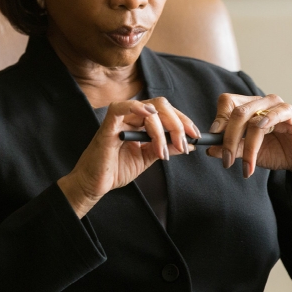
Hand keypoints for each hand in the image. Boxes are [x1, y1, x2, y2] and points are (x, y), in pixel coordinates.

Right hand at [58, 97, 199, 217]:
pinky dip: (137, 107)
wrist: (96, 184)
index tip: (195, 135)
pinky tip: (150, 115)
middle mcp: (131, 116)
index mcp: (140, 121)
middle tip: (184, 143)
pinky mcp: (108, 126)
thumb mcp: (148, 157)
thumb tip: (187, 143)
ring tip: (164, 150)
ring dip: (162, 128)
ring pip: (148, 108)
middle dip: (177, 123)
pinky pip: (121, 108)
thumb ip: (165, 147)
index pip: (165, 111)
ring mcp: (119, 119)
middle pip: (160, 106)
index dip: (183, 120)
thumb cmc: (117, 169)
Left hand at [206, 94, 291, 197]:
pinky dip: (266, 124)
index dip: (218, 119)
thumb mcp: (248, 153)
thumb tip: (209, 149)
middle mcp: (261, 103)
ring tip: (246, 167)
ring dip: (247, 145)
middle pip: (237, 112)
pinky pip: (278, 113)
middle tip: (226, 161)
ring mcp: (277, 107)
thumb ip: (231, 149)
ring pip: (253, 118)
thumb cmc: (276, 151)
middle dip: (228, 138)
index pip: (227, 102)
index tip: (211, 139)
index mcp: (249, 107)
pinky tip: (259, 140)